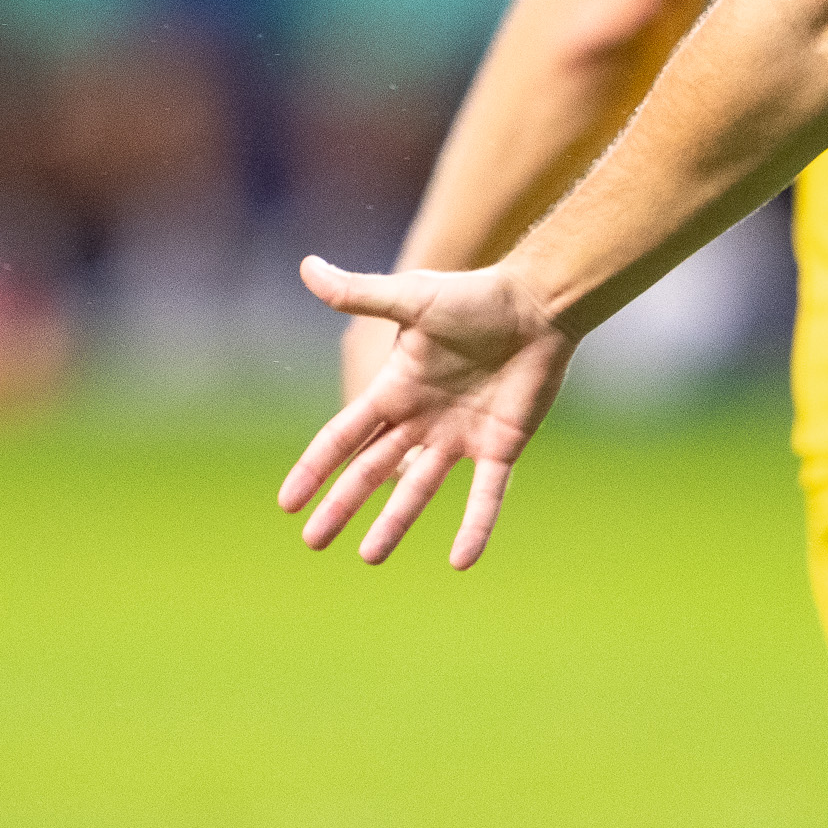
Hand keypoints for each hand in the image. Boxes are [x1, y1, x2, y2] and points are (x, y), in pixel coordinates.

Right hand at [275, 255, 574, 569]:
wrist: (539, 304)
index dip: (316, 468)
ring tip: (369, 556)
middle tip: (314, 541)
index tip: (288, 502)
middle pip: (372, 470)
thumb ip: (361, 294)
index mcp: (396, 389)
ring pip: (420, 490)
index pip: (345, 436)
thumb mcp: (413, 298)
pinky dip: (475, 526)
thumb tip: (305, 266)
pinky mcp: (501, 444)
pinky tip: (462, 561)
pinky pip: (485, 494)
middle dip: (343, 505)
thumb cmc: (477, 295)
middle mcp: (423, 418)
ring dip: (395, 523)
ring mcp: (461, 435)